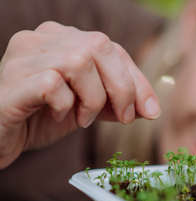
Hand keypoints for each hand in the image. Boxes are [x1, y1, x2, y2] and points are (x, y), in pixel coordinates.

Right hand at [0, 21, 160, 168]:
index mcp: (63, 39)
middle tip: (122, 118)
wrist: (1, 137)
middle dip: (122, 88)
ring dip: (92, 98)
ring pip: (79, 62)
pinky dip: (65, 104)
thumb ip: (114, 102)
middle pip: (100, 46)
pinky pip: (53, 83)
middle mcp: (43, 38)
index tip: (151, 111)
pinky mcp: (14, 79)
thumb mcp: (86, 108)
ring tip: (82, 118)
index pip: (112, 49)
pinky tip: (57, 115)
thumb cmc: (40, 118)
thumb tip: (150, 109)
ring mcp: (24, 55)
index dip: (136, 80)